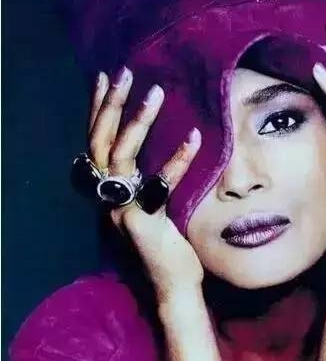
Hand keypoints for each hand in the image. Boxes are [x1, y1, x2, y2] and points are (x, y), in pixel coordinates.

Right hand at [88, 66, 203, 300]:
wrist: (174, 288)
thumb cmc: (168, 246)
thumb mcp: (151, 206)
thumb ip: (145, 180)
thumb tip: (156, 150)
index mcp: (108, 194)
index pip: (95, 144)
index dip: (97, 110)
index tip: (105, 78)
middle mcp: (109, 201)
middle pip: (100, 143)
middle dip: (111, 104)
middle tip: (124, 72)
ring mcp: (123, 212)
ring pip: (121, 157)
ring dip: (138, 121)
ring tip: (157, 92)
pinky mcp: (144, 225)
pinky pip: (158, 186)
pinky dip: (176, 161)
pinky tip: (194, 138)